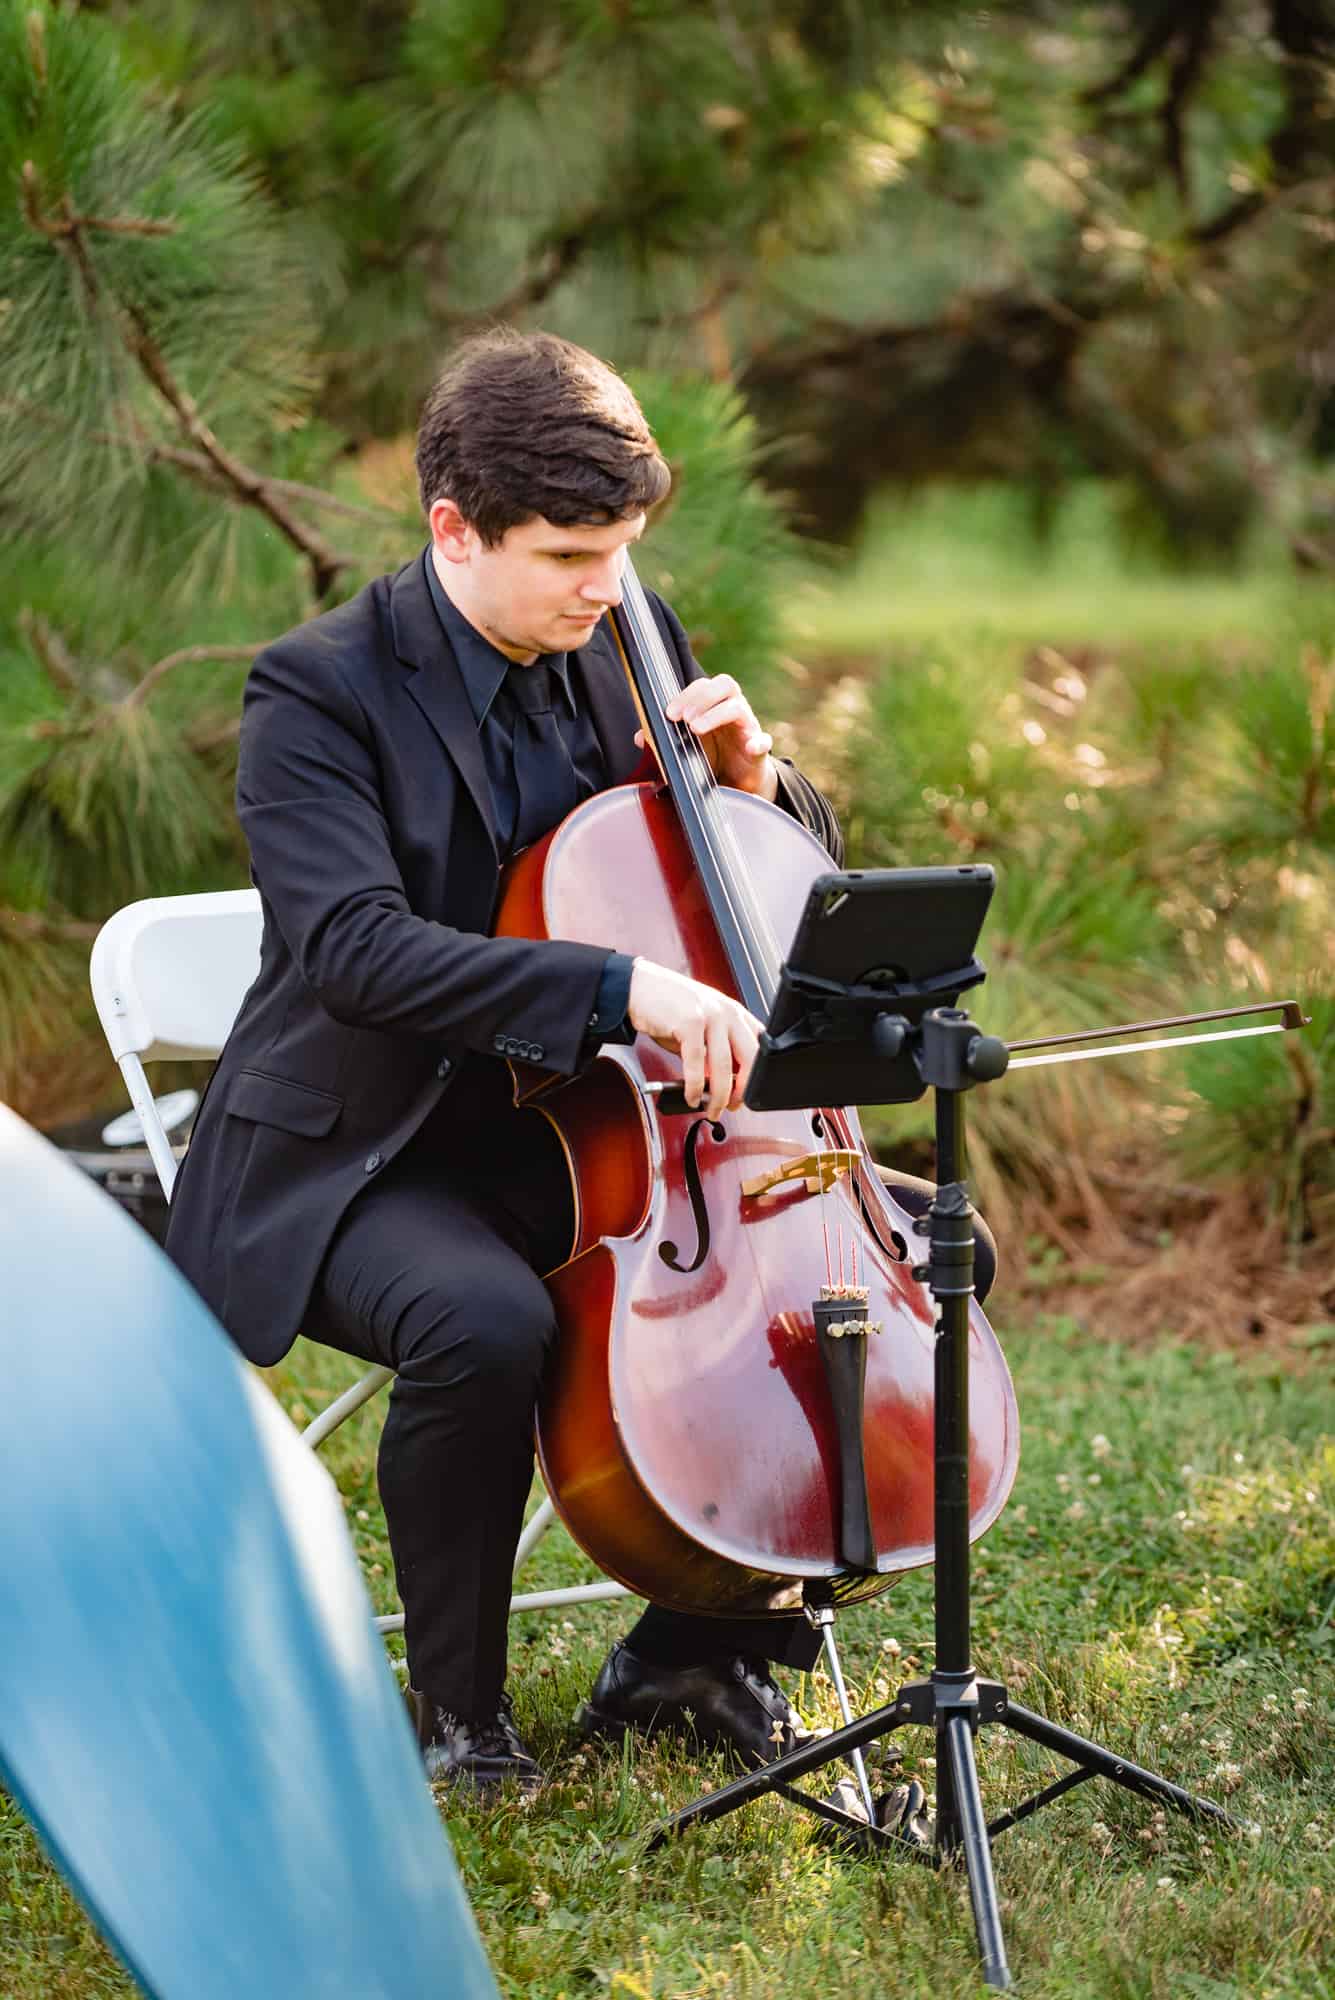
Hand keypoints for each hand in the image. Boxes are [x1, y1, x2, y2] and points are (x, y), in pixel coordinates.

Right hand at [627, 959, 763, 1121]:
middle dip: (743, 1090)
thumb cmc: (668, 1008)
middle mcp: (727, 1012)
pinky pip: (696, 1064)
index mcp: (734, 1012)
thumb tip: (721, 1085)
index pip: (760, 1047)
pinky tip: (691, 1097)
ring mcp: (710, 1015)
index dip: (756, 1076)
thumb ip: (713, 1052)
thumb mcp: (700, 1028)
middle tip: (732, 1106)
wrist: (637, 987)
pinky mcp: (689, 1022)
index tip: (745, 1095)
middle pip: (750, 1059)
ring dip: (718, 1096)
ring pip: (724, 1066)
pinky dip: (695, 1087)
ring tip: (711, 1109)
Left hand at [635, 675, 778, 800]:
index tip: (669, 713)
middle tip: (683, 718)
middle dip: (702, 698)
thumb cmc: (712, 756)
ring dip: (716, 715)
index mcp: (714, 704)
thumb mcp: (685, 747)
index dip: (686, 695)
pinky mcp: (759, 750)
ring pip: (739, 708)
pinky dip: (759, 742)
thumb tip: (639, 737)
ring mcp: (748, 727)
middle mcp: (733, 709)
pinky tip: (751, 747)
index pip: (703, 686)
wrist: (738, 782)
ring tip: (696, 729)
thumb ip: (663, 739)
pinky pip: (764, 741)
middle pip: (725, 685)